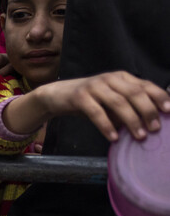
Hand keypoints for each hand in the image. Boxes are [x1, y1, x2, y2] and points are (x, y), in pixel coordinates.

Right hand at [5, 72, 169, 140]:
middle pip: (135, 93)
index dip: (159, 97)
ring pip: (118, 102)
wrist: (56, 96)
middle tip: (155, 128)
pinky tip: (113, 137)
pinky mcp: (79, 97)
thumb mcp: (111, 100)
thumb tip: (149, 124)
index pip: (145, 85)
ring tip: (139, 136)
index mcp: (122, 77)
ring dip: (131, 120)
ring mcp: (94, 86)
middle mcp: (110, 79)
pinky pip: (96, 112)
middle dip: (147, 111)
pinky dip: (107, 126)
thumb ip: (128, 107)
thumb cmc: (90, 100)